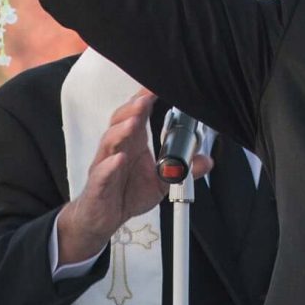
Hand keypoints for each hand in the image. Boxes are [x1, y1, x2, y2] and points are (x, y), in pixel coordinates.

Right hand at [54, 92, 211, 264]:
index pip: (137, 115)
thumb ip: (183, 169)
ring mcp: (106, 165)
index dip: (144, 99)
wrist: (104, 218)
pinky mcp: (98, 185)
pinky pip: (102, 173)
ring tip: (133, 123)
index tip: (156, 87)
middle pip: (121, 122)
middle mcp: (118, 150)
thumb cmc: (127, 193)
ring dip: (121, 131)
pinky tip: (119, 160)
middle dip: (133, 109)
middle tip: (145, 100)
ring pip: (109, 142)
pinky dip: (110, 166)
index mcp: (133, 144)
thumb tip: (206, 161)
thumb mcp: (162, 182)